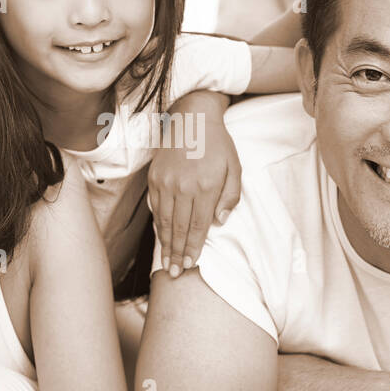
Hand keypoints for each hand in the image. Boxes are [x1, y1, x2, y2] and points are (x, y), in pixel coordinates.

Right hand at [147, 94, 240, 277]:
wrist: (192, 117)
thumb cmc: (218, 144)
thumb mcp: (234, 168)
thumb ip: (230, 197)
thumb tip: (219, 223)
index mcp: (205, 186)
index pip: (198, 226)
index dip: (194, 248)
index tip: (190, 265)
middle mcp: (182, 186)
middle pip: (179, 228)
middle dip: (177, 253)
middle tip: (174, 273)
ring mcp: (165, 182)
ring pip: (165, 221)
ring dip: (165, 244)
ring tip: (165, 263)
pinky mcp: (155, 177)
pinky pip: (155, 207)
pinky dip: (158, 225)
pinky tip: (160, 237)